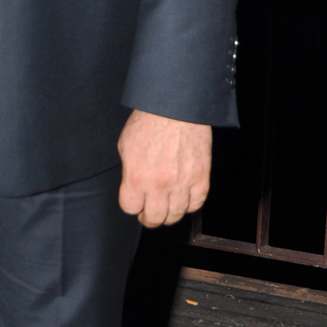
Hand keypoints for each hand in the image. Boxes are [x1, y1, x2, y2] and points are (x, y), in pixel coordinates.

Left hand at [117, 110, 211, 226]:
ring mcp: (182, 182)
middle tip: (150, 214)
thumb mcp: (125, 146)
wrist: (176, 107)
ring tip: (167, 209)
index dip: (132, 206)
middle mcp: (159, 185)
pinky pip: (197, 203)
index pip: (131, 208)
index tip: (135, 203)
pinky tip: (184, 200)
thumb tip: (133, 186)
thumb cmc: (149, 121)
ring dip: (170, 215)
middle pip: (154, 218)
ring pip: (177, 214)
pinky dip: (190, 205)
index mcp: (136, 177)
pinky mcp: (201, 177)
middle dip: (149, 218)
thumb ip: (129, 171)